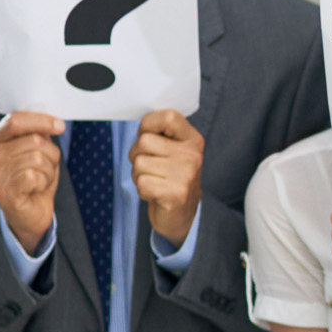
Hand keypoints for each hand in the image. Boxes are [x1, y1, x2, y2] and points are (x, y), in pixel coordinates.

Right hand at [0, 112, 63, 251]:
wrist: (30, 213)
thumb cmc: (34, 179)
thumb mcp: (38, 151)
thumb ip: (39, 134)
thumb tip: (52, 121)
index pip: (15, 120)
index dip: (41, 121)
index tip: (60, 126)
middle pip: (34, 140)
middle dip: (51, 154)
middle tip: (47, 167)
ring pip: (38, 159)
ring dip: (49, 171)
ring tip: (40, 179)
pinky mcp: (5, 192)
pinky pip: (34, 176)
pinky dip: (43, 182)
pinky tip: (36, 188)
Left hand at [131, 109, 203, 245]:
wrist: (181, 215)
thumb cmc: (170, 178)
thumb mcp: (172, 151)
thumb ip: (160, 133)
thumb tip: (141, 125)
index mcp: (193, 140)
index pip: (168, 116)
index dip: (148, 124)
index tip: (148, 135)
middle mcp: (192, 155)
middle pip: (144, 141)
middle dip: (138, 154)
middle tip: (151, 167)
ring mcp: (185, 175)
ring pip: (139, 162)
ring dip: (139, 174)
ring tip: (154, 181)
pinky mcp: (175, 193)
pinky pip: (141, 182)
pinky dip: (142, 190)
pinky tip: (155, 194)